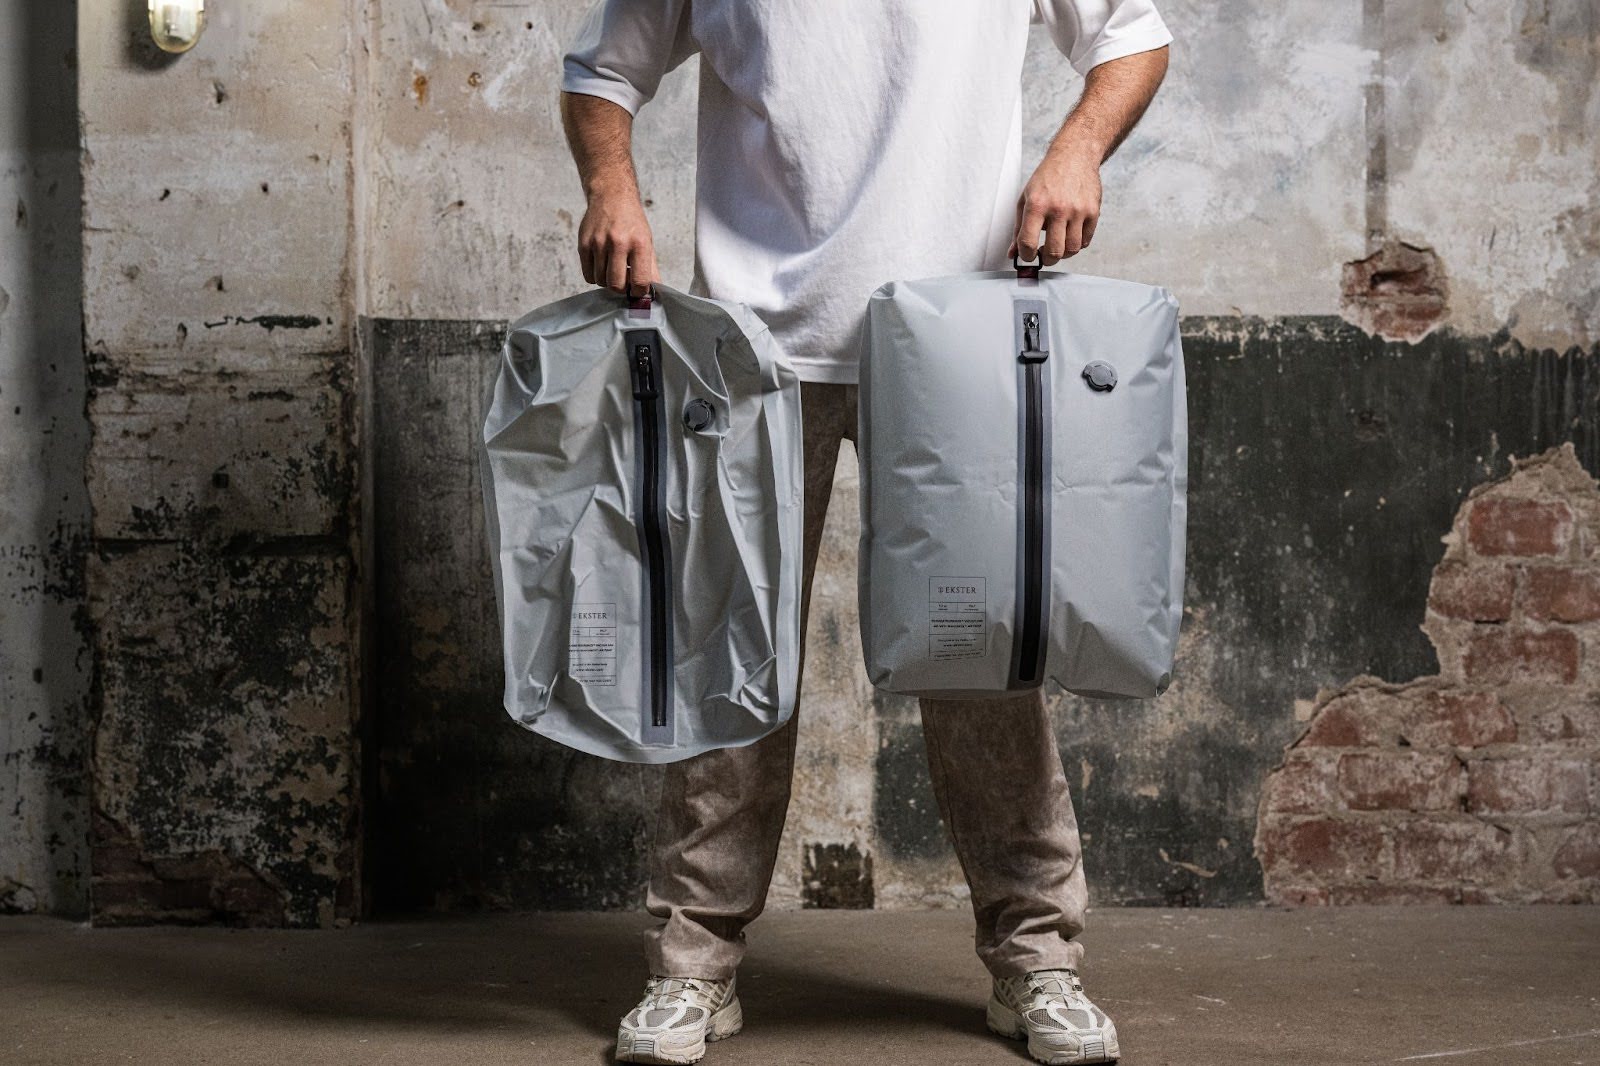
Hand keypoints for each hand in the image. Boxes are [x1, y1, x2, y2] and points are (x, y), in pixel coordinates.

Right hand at [577, 186, 658, 295]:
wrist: (611, 196)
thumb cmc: (631, 221)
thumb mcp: (647, 242)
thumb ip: (650, 269)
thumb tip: (651, 294)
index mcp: (639, 243)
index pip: (640, 281)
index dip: (639, 292)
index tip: (638, 290)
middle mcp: (618, 242)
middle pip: (616, 285)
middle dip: (621, 289)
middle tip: (624, 280)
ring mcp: (598, 243)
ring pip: (601, 281)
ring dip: (607, 281)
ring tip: (612, 268)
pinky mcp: (584, 244)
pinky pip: (587, 275)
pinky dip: (595, 275)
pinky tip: (601, 265)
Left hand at [1008, 150, 1101, 264]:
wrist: (1074, 156)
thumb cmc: (1048, 177)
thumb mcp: (1025, 198)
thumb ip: (1018, 228)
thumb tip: (1013, 253)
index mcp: (1037, 204)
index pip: (1028, 242)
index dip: (1026, 255)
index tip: (1028, 255)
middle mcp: (1059, 208)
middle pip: (1054, 251)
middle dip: (1046, 260)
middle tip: (1043, 255)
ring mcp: (1078, 211)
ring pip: (1072, 249)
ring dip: (1063, 254)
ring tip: (1057, 246)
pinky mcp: (1093, 211)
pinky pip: (1085, 241)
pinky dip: (1077, 244)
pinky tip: (1069, 235)